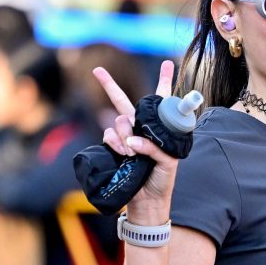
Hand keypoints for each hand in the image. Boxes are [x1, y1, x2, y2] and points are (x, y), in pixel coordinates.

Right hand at [94, 59, 176, 222]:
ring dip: (125, 134)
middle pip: (123, 101)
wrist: (147, 202)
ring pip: (119, 120)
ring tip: (133, 153)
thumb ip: (154, 147)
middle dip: (108, 85)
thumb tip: (132, 141)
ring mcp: (124, 137)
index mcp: (158, 128)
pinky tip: (124, 154)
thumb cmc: (162, 180)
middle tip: (96, 70)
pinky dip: (116, 143)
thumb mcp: (169, 162)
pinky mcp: (112, 148)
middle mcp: (139, 128)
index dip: (165, 81)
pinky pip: (109, 135)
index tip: (169, 63)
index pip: (161, 102)